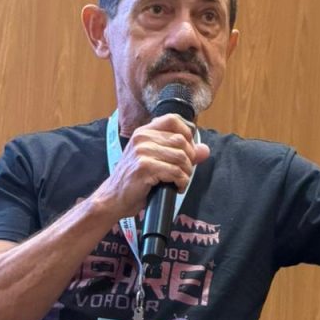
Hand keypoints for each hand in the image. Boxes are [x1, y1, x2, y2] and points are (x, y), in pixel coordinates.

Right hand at [95, 114, 209, 219]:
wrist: (114, 198)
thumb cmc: (135, 181)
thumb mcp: (156, 162)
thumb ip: (180, 153)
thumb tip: (205, 150)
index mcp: (144, 132)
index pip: (173, 120)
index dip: (187, 134)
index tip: (188, 151)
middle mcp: (142, 138)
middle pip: (181, 141)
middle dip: (190, 160)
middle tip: (184, 173)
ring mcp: (142, 152)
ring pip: (181, 157)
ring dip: (187, 173)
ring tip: (180, 182)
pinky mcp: (145, 167)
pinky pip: (175, 172)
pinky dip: (182, 182)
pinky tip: (177, 188)